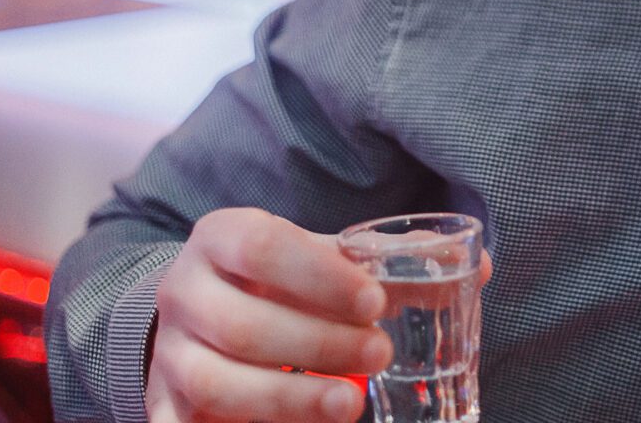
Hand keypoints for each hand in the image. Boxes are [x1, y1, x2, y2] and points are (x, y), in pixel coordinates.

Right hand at [146, 208, 389, 422]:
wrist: (203, 307)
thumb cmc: (277, 279)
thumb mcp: (320, 260)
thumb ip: (388, 263)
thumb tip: (477, 269)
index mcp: (221, 237)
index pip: (264, 247)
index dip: (320, 276)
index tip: (376, 301)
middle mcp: (184, 290)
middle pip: (242, 324)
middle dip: (317, 344)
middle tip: (380, 353)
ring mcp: (168, 351)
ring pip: (214, 381)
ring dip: (287, 397)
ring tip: (350, 404)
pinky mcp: (162, 402)